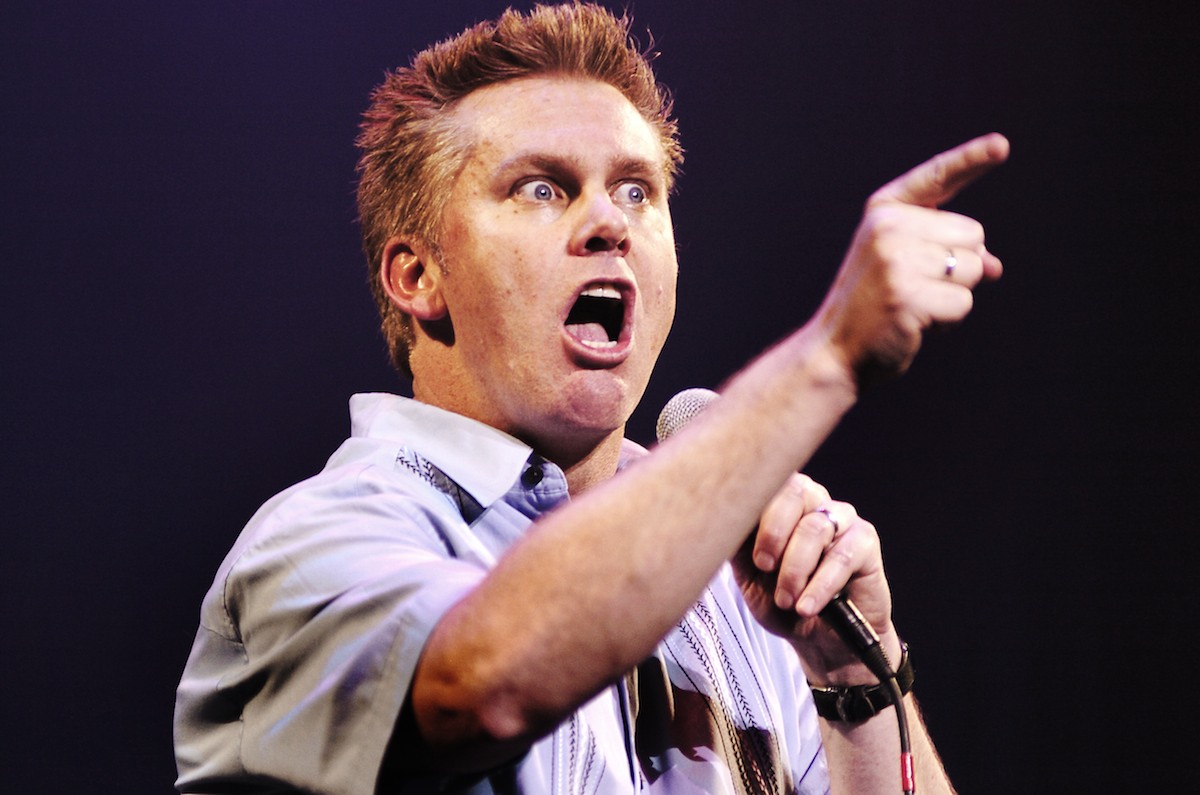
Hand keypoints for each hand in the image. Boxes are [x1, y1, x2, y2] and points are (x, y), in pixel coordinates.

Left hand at [731, 473, 898, 684]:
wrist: (821, 639)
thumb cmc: (783, 601)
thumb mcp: (749, 575)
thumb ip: (738, 544)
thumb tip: (722, 518)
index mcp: (781, 502)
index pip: (767, 482)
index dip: (754, 512)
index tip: (746, 551)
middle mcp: (813, 502)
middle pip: (795, 490)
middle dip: (773, 532)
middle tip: (764, 567)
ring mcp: (842, 519)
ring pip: (815, 528)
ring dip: (794, 569)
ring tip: (786, 601)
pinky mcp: (865, 542)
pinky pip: (842, 556)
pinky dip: (820, 586)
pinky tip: (807, 607)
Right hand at [816, 133, 1009, 385]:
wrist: (835, 350)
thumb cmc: (874, 306)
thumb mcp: (905, 264)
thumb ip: (946, 252)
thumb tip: (994, 266)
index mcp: (884, 212)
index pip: (937, 178)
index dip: (971, 159)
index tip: (1002, 145)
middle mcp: (888, 228)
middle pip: (973, 234)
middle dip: (959, 265)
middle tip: (914, 287)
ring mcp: (896, 260)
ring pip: (974, 268)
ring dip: (954, 294)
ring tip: (913, 304)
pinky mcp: (907, 295)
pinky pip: (963, 302)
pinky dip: (948, 319)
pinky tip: (915, 322)